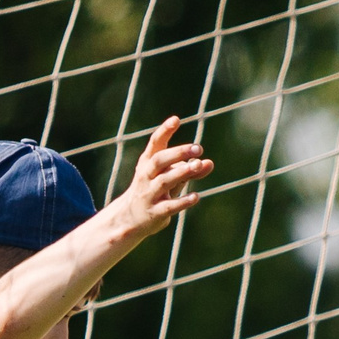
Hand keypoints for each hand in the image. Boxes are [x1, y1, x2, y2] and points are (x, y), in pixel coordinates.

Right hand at [110, 116, 212, 240]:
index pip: (155, 144)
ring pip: (163, 181)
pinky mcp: (154, 212)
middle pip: (159, 160)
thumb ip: (190, 171)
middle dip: (177, 153)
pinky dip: (182, 201)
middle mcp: (145, 176)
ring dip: (181, 172)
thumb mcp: (171, 179)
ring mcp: (148, 194)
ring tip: (197, 166)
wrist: (129, 219)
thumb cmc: (154, 193)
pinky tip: (196, 197)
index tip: (176, 119)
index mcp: (147, 163)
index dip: (164, 131)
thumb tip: (209, 163)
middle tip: (197, 148)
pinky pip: (168, 206)